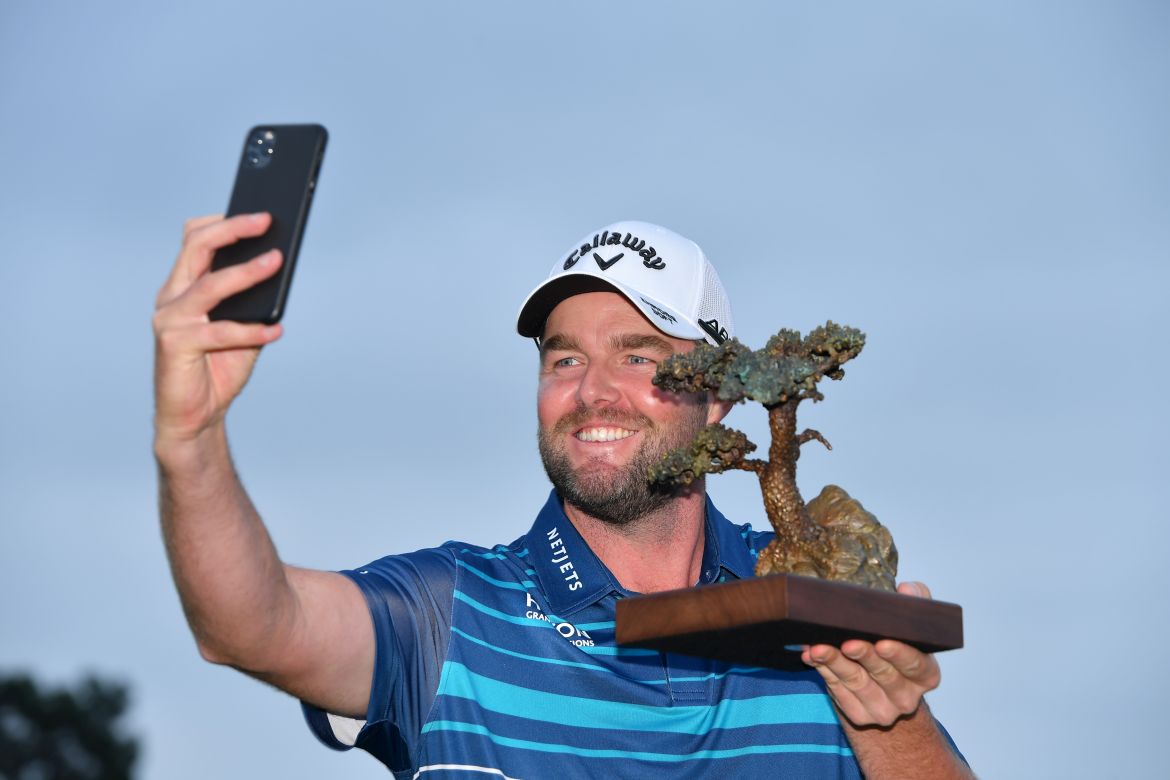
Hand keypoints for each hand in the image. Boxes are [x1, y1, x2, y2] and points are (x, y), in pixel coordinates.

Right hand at [153, 213, 284, 445]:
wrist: (195, 416)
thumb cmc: (217, 367)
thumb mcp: (239, 327)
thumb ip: (253, 301)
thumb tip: (279, 269)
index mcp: (183, 287)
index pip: (193, 238)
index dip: (223, 222)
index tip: (258, 213)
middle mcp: (171, 297)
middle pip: (197, 247)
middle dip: (233, 230)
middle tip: (266, 221)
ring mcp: (170, 320)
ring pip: (210, 285)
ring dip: (247, 272)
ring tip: (277, 262)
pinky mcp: (176, 346)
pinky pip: (220, 333)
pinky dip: (252, 331)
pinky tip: (277, 331)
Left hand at [802, 581, 940, 726]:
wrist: (882, 683)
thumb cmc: (896, 644)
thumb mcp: (911, 622)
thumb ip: (916, 601)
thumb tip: (907, 590)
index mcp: (926, 674)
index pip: (915, 664)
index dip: (899, 654)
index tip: (882, 642)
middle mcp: (907, 697)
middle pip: (883, 675)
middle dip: (863, 657)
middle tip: (846, 642)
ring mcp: (883, 709)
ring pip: (856, 684)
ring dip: (835, 664)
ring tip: (817, 648)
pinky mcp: (859, 715)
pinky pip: (838, 692)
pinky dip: (823, 672)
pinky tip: (811, 657)